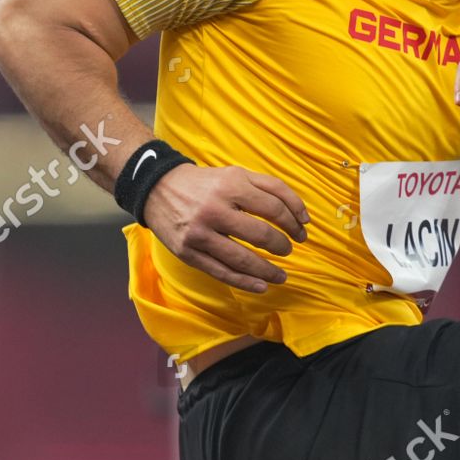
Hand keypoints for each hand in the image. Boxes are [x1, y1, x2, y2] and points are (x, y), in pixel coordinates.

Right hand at [143, 164, 309, 292]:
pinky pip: (221, 272)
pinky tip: (261, 286)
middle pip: (261, 234)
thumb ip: (272, 188)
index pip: (274, 207)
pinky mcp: (187, 253)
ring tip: (281, 275)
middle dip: (282, 245)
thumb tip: (303, 217)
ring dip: (267, 270)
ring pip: (242, 258)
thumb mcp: (237, 174)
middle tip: (289, 249)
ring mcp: (199, 234)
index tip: (301, 230)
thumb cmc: (207, 183)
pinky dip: (244, 282)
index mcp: (231, 185)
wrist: (157, 188)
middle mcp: (215, 209)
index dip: (293, 221)